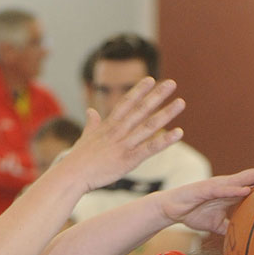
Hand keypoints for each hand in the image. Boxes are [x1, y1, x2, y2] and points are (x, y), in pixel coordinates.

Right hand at [51, 77, 184, 190]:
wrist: (72, 175)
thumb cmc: (78, 159)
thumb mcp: (85, 137)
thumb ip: (92, 123)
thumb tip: (91, 111)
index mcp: (108, 126)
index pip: (126, 103)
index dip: (139, 91)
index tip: (150, 79)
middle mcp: (118, 132)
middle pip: (141, 110)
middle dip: (157, 96)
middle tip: (172, 83)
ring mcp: (124, 145)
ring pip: (149, 126)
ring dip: (166, 114)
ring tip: (180, 103)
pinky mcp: (129, 160)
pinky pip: (150, 148)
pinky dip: (165, 140)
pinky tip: (179, 132)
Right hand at [160, 160, 253, 233]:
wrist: (171, 210)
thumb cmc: (193, 213)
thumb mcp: (216, 225)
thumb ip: (230, 228)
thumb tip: (242, 240)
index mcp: (232, 192)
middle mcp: (227, 185)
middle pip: (253, 175)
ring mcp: (217, 186)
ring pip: (240, 179)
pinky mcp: (205, 190)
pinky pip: (222, 190)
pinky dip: (234, 190)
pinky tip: (246, 190)